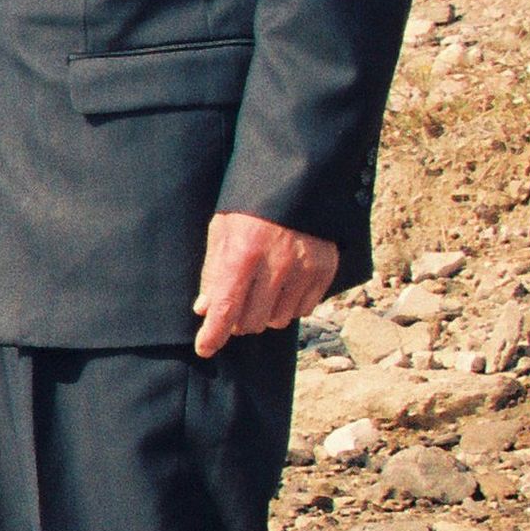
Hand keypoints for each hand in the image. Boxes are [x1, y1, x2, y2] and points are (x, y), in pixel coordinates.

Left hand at [195, 213, 339, 357]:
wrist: (299, 181)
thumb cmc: (250, 205)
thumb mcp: (221, 230)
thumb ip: (213, 270)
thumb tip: (205, 308)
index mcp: (243, 254)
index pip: (225, 308)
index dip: (212, 334)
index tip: (204, 348)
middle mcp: (276, 266)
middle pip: (251, 321)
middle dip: (237, 322)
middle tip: (234, 308)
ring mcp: (304, 270)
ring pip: (277, 320)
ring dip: (264, 315)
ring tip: (260, 293)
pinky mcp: (325, 270)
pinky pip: (303, 309)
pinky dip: (289, 306)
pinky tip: (283, 288)